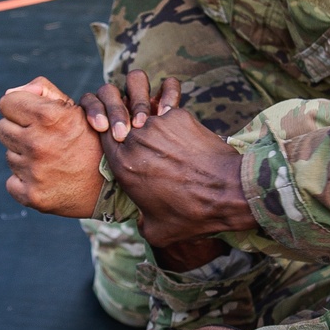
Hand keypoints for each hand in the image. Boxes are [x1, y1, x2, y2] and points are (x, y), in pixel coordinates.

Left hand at [0, 76, 103, 216]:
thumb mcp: (76, 108)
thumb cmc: (93, 140)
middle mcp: (38, 143)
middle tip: (42, 138)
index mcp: (48, 116)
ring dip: (24, 156)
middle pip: (2, 129)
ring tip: (50, 159)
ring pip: (9, 155)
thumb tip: (11, 92)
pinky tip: (47, 177)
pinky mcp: (32, 195)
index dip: (19, 106)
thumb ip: (43, 90)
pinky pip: (12, 181)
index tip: (30, 114)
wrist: (114, 184)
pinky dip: (25, 180)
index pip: (7, 103)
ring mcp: (34, 172)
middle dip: (19, 130)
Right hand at [80, 72, 254, 247]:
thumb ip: (141, 220)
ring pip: (140, 98)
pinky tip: (178, 116)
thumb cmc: (193, 214)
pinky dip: (172, 109)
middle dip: (121, 111)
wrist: (228, 192)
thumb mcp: (157, 230)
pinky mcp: (179, 115)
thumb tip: (142, 219)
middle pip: (115, 110)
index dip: (106, 132)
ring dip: (142, 101)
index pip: (101, 135)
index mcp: (122, 165)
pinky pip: (168, 103)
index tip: (117, 135)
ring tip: (153, 111)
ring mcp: (156, 124)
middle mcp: (134, 139)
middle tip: (134, 119)